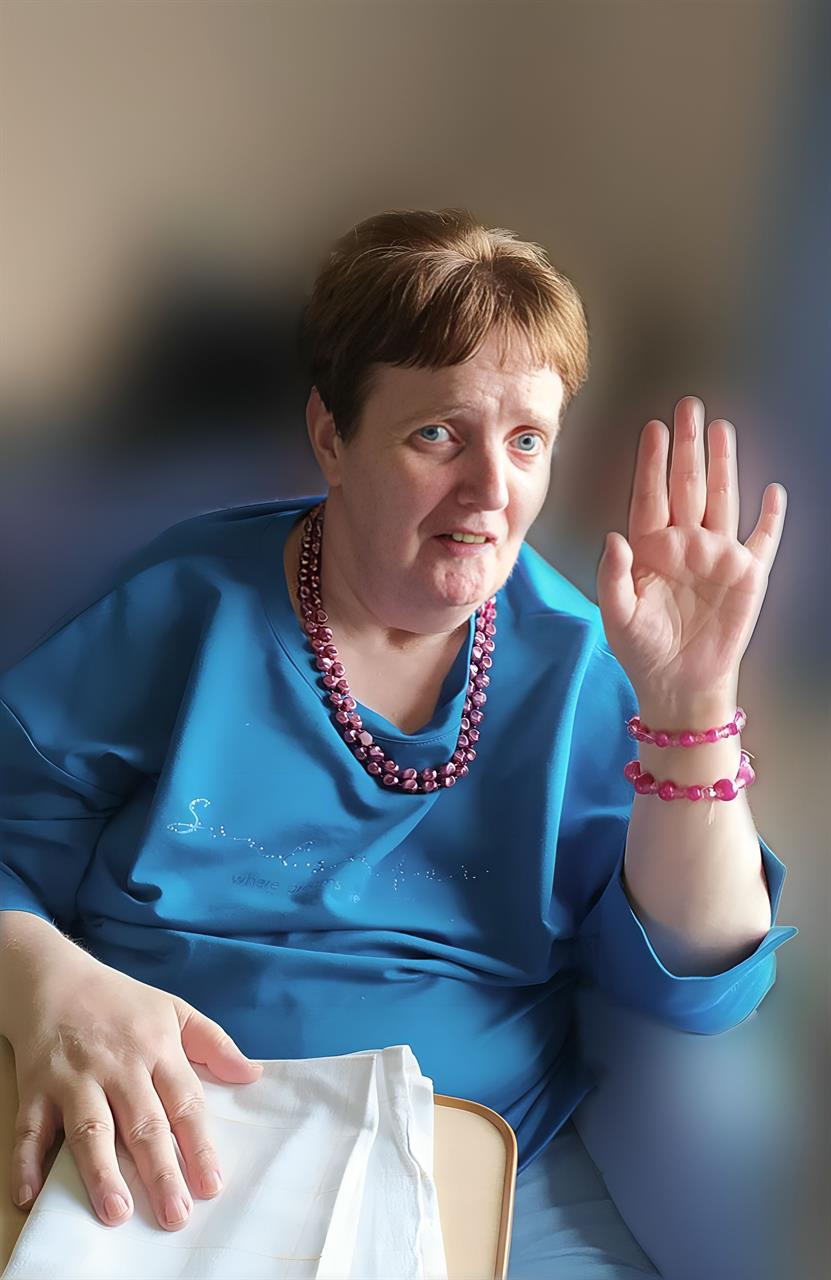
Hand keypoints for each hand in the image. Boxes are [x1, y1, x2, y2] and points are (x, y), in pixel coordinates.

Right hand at [8, 944, 261, 1230]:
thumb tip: (254, 1075)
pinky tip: (30, 1196)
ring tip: (117, 1212)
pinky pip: (30, 1129)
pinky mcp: (36, 1088)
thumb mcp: (175, 1010)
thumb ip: (215, 1044)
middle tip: (175, 1215)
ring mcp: (74, 1078)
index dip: (199, 1146)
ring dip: (101, 1172)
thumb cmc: (121, 1002)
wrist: (55, 978)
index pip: (184, 1103)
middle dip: (160, 1171)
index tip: (212, 1187)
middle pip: (142, 1123)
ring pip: (90, 1129)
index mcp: (157, 1049)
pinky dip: (26, 1162)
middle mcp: (118, 1067)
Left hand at [596, 396, 786, 707]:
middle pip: (688, 485)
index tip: (652, 428)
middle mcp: (685, 543)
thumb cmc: (642, 649)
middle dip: (688, 447)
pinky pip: (763, 540)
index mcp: (650, 548)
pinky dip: (770, 517)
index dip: (651, 463)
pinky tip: (773, 491)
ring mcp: (718, 556)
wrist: (678, 684)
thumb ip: (613, 575)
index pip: (650, 495)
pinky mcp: (747, 576)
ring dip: (724, 465)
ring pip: (723, 499)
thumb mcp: (617, 615)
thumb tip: (615, 536)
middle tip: (689, 407)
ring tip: (722, 429)